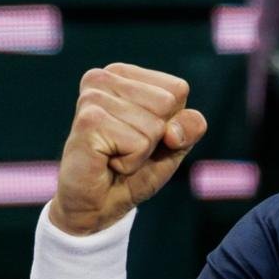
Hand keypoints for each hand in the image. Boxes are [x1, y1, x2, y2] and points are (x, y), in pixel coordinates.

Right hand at [51, 62, 206, 234]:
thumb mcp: (175, 144)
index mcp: (123, 74)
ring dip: (141, 151)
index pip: (177, 90)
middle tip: (127, 148)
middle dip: (156, 136)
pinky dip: (130, 162)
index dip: (171, 122)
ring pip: (154, 126)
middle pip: (167, 104)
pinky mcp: (88, 122)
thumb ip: (191, 126)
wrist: (97, 205)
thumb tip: (173, 132)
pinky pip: (138, 144)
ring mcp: (92, 98)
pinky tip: (107, 162)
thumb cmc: (134, 168)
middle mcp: (103, 79)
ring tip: (115, 155)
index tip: (142, 135)